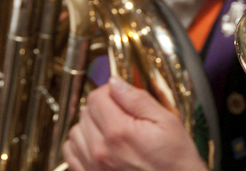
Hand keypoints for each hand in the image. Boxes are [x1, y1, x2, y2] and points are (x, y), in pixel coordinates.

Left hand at [63, 76, 207, 170]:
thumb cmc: (175, 160)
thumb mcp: (166, 122)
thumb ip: (137, 99)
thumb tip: (116, 83)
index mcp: (119, 132)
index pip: (96, 97)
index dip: (109, 91)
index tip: (120, 96)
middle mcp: (101, 151)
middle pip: (85, 112)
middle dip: (101, 107)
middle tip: (121, 113)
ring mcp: (93, 166)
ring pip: (76, 131)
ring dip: (89, 125)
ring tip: (110, 129)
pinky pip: (70, 154)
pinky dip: (80, 145)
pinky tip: (97, 144)